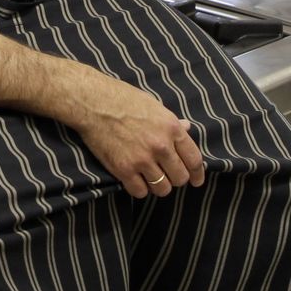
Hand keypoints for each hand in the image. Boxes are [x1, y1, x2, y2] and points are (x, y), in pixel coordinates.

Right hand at [71, 72, 204, 197]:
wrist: (93, 102)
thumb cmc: (123, 98)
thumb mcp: (153, 105)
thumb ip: (172, 122)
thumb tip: (187, 128)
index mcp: (171, 128)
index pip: (194, 160)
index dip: (197, 174)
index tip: (196, 180)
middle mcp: (161, 146)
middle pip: (180, 178)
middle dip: (175, 178)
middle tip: (166, 175)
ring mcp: (142, 159)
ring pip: (162, 188)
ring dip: (158, 185)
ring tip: (149, 178)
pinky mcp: (123, 169)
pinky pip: (140, 192)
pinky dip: (139, 188)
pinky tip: (134, 179)